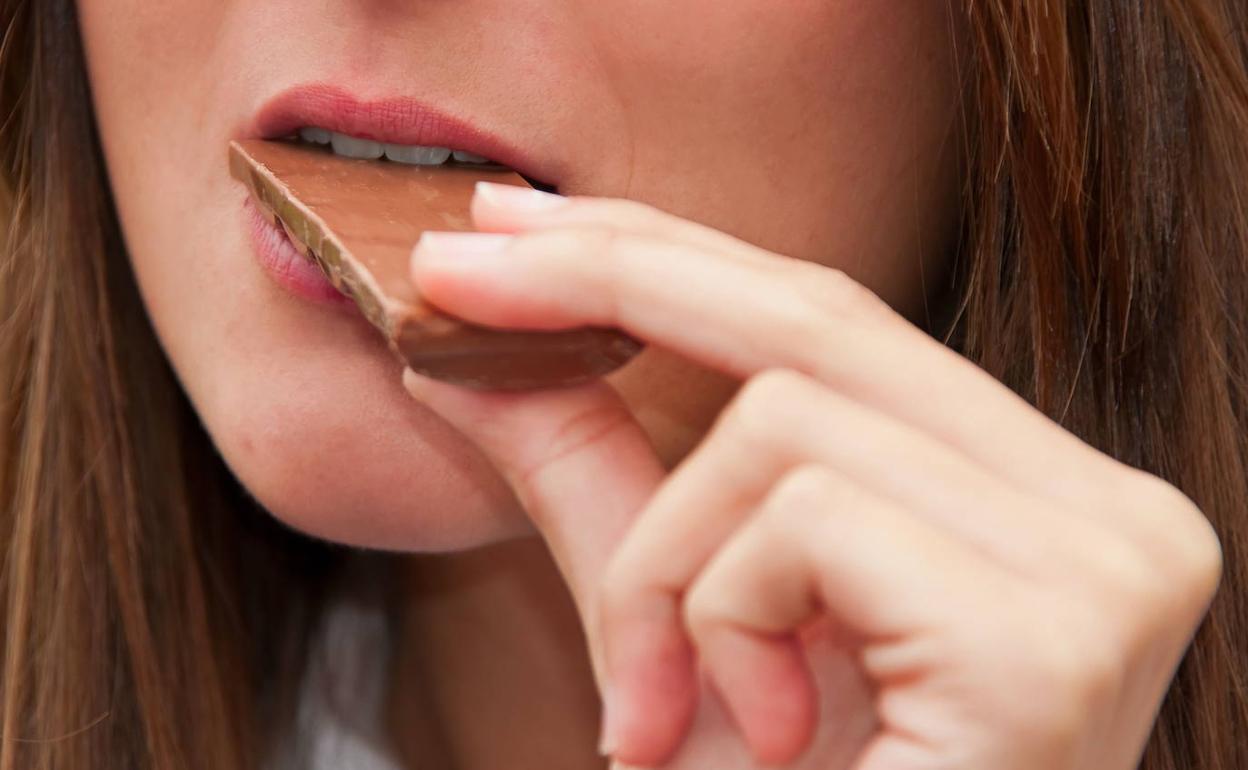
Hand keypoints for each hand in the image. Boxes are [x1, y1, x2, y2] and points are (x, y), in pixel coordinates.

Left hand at [401, 182, 1222, 769]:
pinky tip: (764, 736)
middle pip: (822, 317)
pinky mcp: (1045, 634)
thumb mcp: (684, 618)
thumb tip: (468, 348)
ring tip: (664, 707)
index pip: (839, 320)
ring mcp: (1103, 568)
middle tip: (450, 270)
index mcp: (1040, 501)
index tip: (517, 225)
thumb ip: (599, 476)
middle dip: (614, 278)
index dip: (670, 248)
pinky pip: (803, 517)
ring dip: (666, 570)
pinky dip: (721, 619)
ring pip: (785, 422)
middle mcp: (1112, 515)